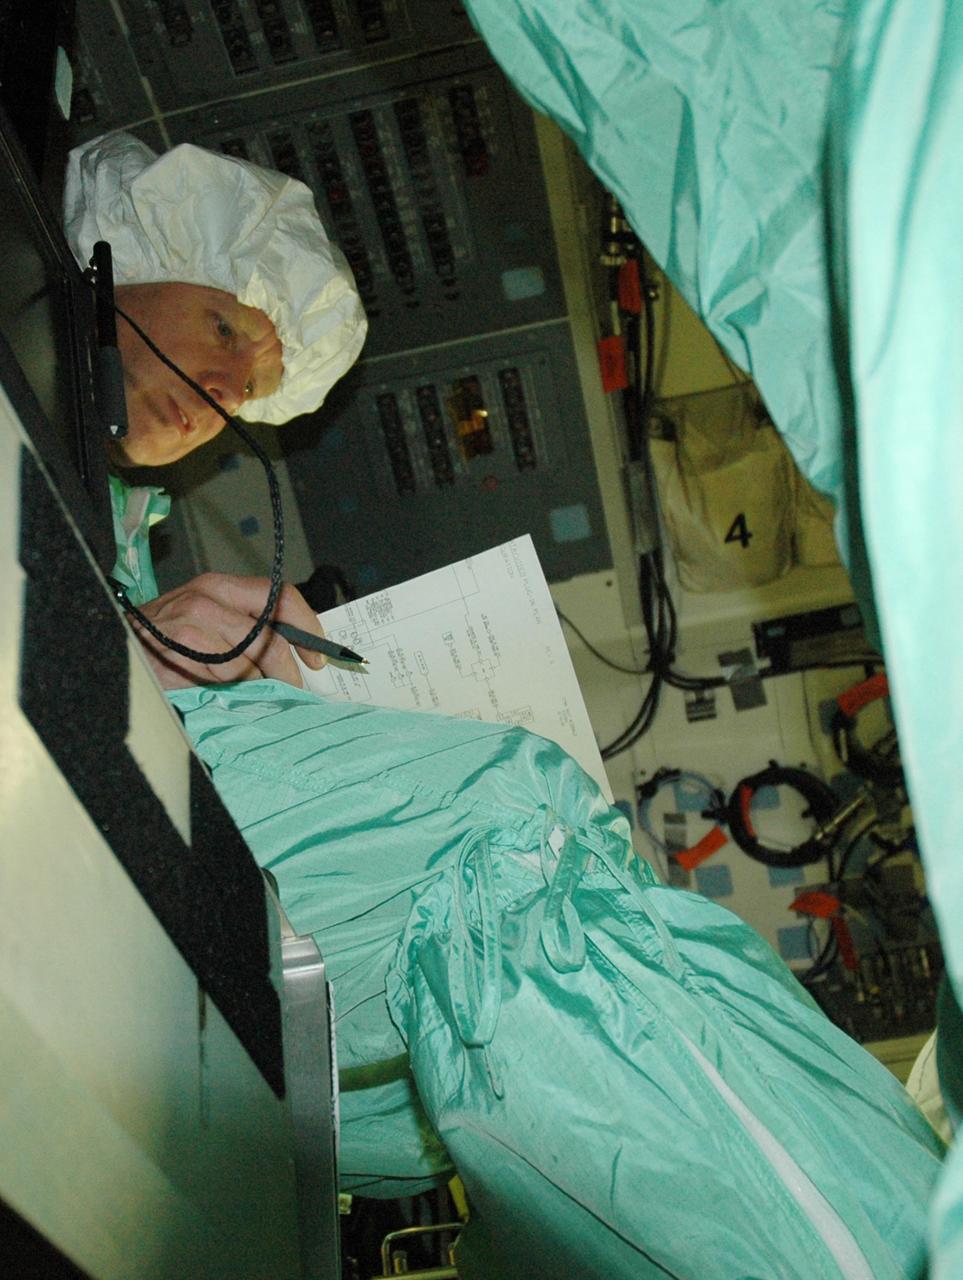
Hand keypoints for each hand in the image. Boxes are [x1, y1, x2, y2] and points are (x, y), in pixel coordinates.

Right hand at [131, 573, 326, 689]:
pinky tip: (206, 682)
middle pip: (272, 633)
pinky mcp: (181, 643)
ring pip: (250, 659)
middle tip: (289, 685)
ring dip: (250, 680)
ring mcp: (193, 618)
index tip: (318, 657)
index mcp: (222, 586)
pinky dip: (225, 685)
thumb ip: (248, 629)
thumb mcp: (209, 624)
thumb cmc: (164, 640)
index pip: (281, 597)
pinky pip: (225, 673)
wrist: (110, 644)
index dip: (308, 627)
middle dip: (287, 667)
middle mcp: (210, 595)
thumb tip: (297, 653)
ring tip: (232, 683)